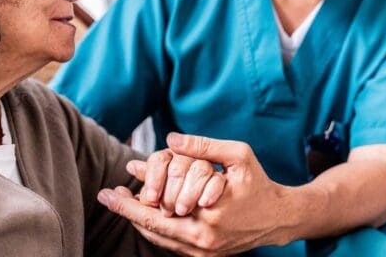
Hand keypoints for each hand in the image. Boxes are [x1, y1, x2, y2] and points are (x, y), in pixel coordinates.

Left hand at [98, 133, 292, 255]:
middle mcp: (203, 239)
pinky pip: (171, 244)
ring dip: (139, 220)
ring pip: (160, 239)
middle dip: (127, 211)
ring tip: (121, 203)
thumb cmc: (257, 182)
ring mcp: (204, 252)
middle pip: (152, 229)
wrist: (278, 217)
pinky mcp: (206, 256)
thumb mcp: (237, 156)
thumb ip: (203, 146)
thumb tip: (170, 140)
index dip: (129, 203)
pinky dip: (156, 229)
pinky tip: (144, 213)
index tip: (109, 191)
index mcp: (208, 216)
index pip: (157, 212)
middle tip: (107, 197)